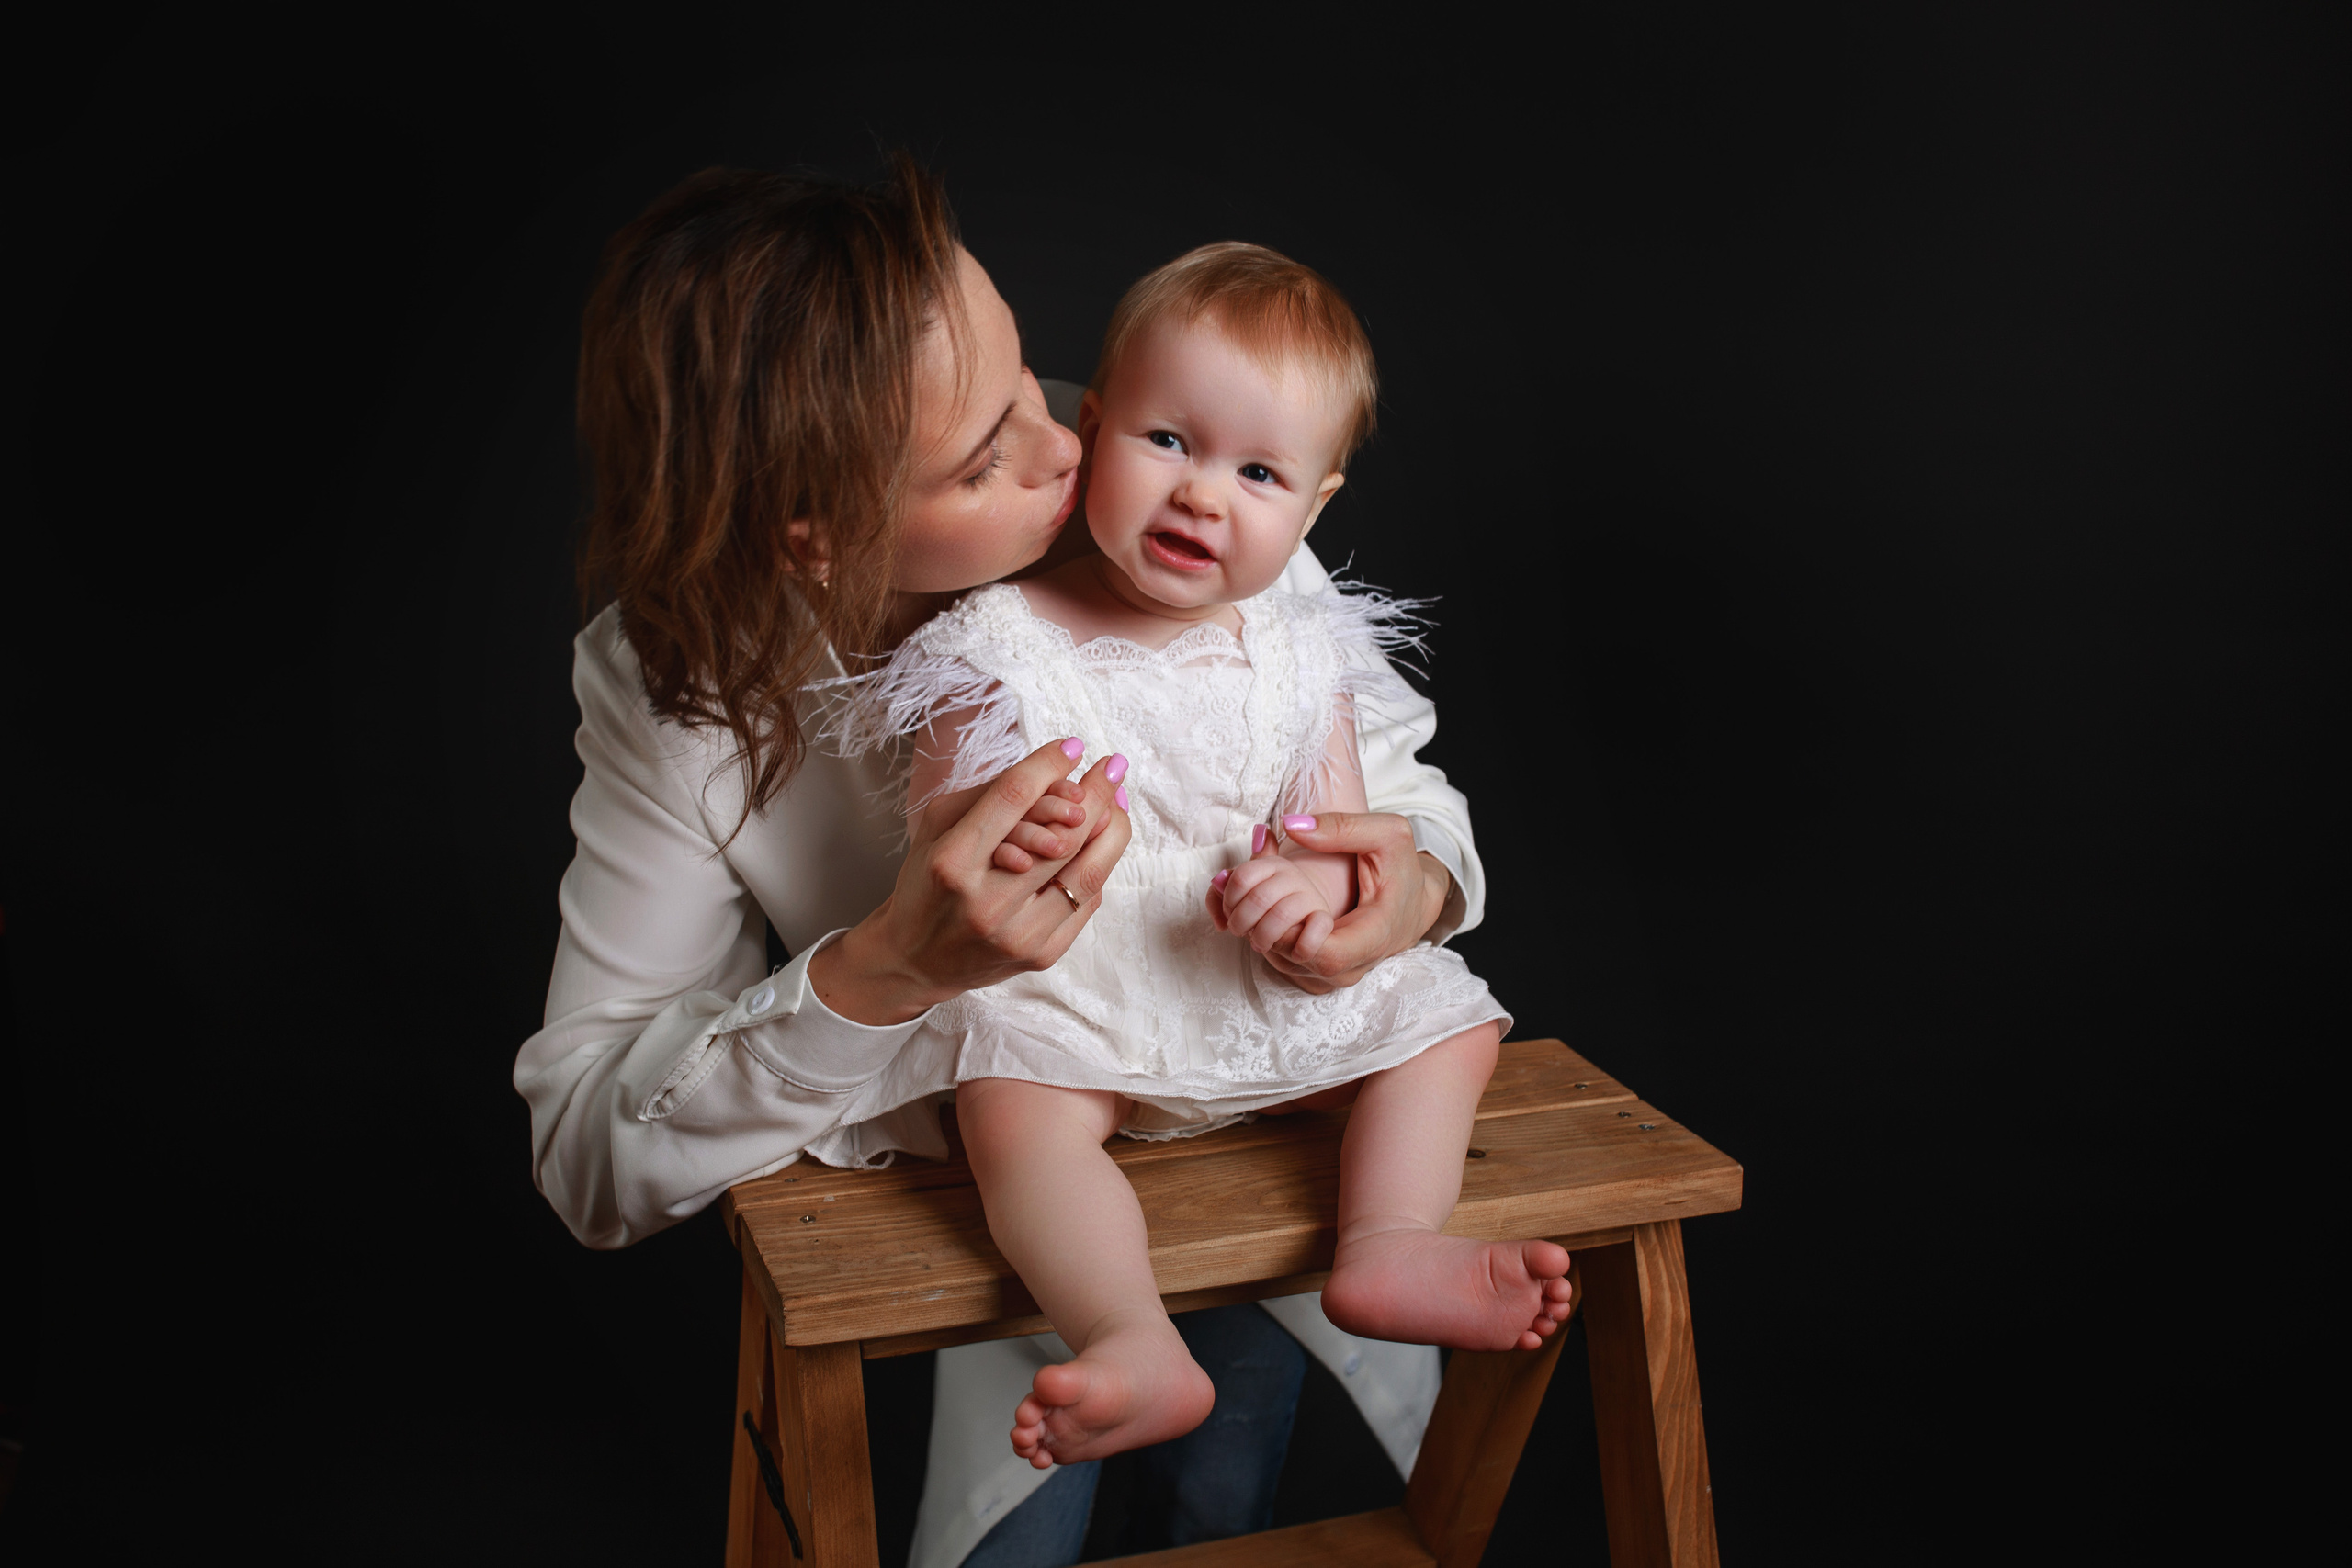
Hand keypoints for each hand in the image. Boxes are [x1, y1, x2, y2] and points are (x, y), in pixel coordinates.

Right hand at [810, 739, 1131, 1023]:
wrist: (916, 961)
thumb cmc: (927, 884)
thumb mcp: (937, 828)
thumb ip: (990, 794)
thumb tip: (1054, 769)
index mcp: (952, 863)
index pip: (1012, 799)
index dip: (1049, 767)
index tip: (1072, 747)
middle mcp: (987, 903)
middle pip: (1064, 835)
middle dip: (1097, 793)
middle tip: (1112, 767)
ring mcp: (1020, 934)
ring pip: (1089, 870)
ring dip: (1112, 827)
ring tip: (1116, 799)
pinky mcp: (1044, 955)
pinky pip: (1089, 900)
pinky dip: (1099, 863)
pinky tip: (1101, 839)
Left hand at [1206, 827, 1339, 956]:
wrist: (1305, 910)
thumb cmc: (1267, 905)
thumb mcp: (1244, 891)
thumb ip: (1224, 887)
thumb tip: (1217, 882)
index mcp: (1269, 865)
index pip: (1242, 877)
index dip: (1228, 901)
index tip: (1229, 913)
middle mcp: (1291, 876)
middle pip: (1258, 898)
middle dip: (1242, 922)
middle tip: (1241, 932)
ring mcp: (1310, 896)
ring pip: (1282, 914)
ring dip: (1264, 936)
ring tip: (1259, 944)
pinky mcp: (1325, 918)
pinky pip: (1317, 929)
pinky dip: (1301, 946)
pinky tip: (1293, 953)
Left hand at [1262, 812, 1451, 994]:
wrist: (1413, 904)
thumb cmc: (1402, 869)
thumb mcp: (1387, 836)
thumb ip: (1343, 827)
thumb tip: (1292, 826)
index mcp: (1373, 938)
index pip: (1325, 954)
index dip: (1293, 929)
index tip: (1277, 896)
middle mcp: (1352, 968)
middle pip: (1295, 959)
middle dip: (1268, 921)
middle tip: (1257, 885)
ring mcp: (1334, 978)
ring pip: (1282, 963)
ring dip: (1262, 927)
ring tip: (1261, 892)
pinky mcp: (1320, 978)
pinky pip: (1283, 964)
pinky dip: (1268, 936)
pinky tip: (1270, 908)